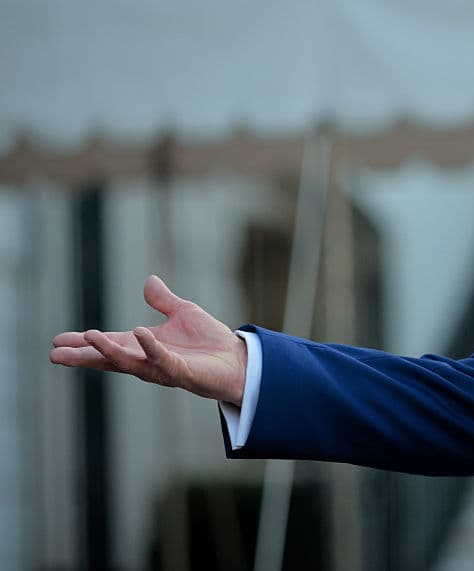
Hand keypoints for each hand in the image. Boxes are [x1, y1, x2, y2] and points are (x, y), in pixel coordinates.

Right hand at [51, 275, 247, 404]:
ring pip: (129, 361)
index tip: (58, 340)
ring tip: (87, 337)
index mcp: (145, 347)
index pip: (110, 344)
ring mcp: (162, 368)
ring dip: (108, 350)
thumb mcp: (184, 314)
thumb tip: (149, 281)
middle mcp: (148, 361)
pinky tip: (138, 332)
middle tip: (55, 354)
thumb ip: (164, 301)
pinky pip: (162, 358)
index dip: (86, 343)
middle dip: (84, 356)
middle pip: (110, 359)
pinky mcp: (181, 372)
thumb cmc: (210, 341)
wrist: (238, 359)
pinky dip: (150, 346)